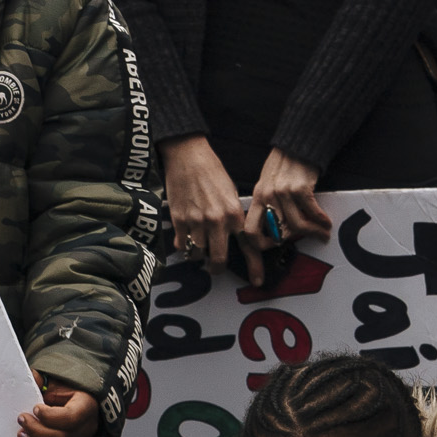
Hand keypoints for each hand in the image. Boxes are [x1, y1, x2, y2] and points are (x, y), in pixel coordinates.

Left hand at [18, 381, 101, 436]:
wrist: (76, 399)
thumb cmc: (63, 390)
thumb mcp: (54, 380)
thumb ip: (42, 379)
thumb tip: (32, 377)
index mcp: (87, 404)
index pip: (72, 417)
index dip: (50, 417)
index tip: (35, 408)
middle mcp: (90, 425)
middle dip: (37, 431)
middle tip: (22, 421)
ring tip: (23, 436)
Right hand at [164, 136, 252, 279]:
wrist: (187, 155)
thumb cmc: (211, 171)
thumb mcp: (231, 193)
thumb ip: (234, 217)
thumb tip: (235, 237)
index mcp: (235, 213)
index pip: (249, 246)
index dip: (254, 267)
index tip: (257, 281)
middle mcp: (217, 221)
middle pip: (219, 259)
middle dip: (217, 268)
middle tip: (215, 268)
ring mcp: (196, 222)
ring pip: (198, 255)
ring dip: (198, 255)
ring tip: (198, 246)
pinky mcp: (179, 220)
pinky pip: (182, 245)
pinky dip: (184, 245)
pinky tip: (186, 237)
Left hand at [247, 150, 332, 255]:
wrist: (297, 145)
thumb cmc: (283, 165)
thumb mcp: (267, 184)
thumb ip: (269, 204)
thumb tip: (279, 229)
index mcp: (257, 197)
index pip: (250, 229)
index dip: (260, 244)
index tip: (273, 246)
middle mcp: (267, 196)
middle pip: (278, 232)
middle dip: (293, 240)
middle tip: (304, 239)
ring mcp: (283, 193)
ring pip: (297, 225)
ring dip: (313, 232)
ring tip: (322, 233)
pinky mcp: (300, 188)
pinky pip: (311, 212)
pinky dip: (321, 221)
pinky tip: (326, 223)